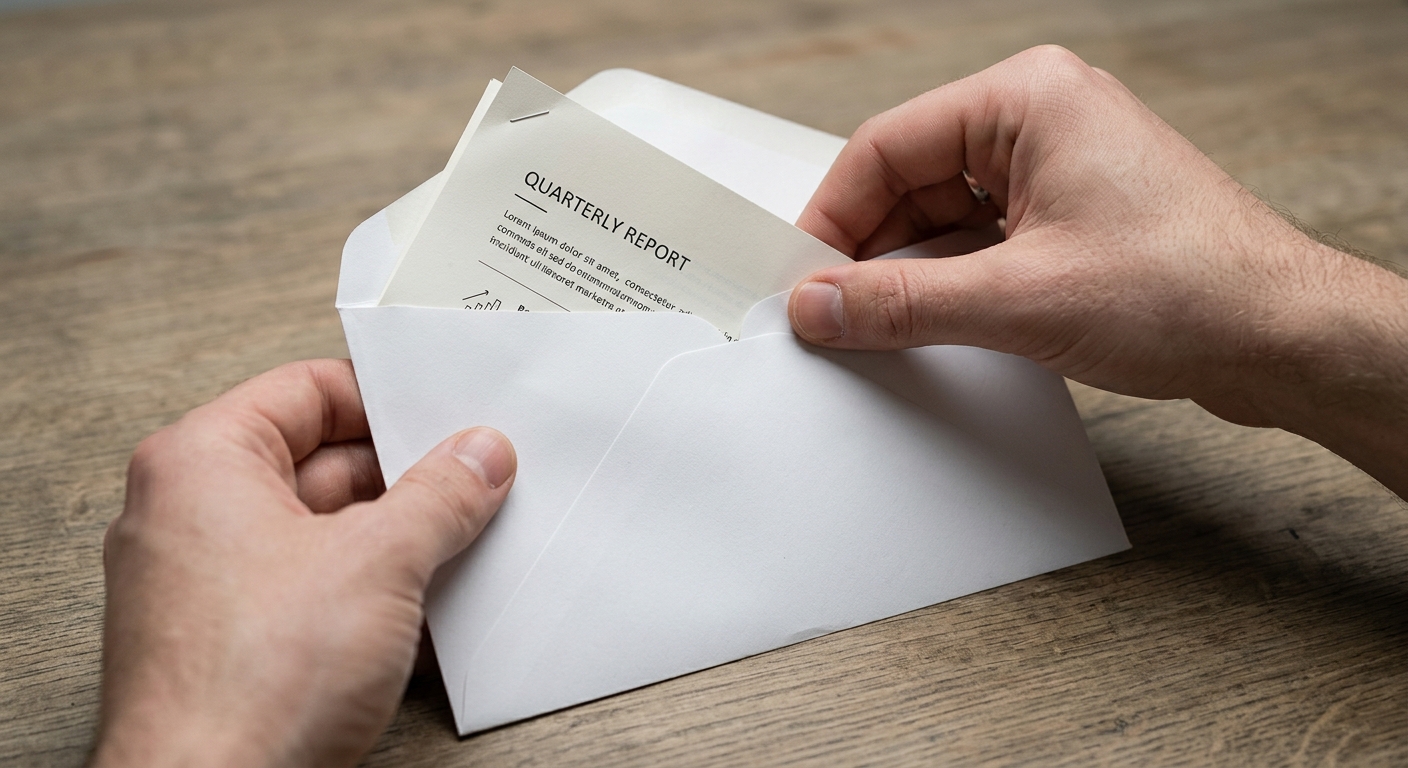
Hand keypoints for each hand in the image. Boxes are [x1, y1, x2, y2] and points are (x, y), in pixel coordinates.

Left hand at [90, 359, 515, 766]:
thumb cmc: (248, 686)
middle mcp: (191, 515)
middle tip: (473, 482)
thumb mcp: (378, 563)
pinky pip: (313, 588)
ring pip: (322, 530)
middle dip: (404, 477)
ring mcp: (209, 582)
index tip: (448, 417)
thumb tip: (477, 457)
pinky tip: (422, 604)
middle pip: (320, 462)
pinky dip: (368, 589)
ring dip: (394, 538)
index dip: (386, 400)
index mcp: (200, 463)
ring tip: (458, 543)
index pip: (307, 390)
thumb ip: (439, 496)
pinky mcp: (234, 642)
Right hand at [788, 45, 1407, 497]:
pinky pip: (982, 238)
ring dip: (910, 270)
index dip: (832, 217)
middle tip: (831, 312)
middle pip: (911, 178)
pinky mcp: (1072, 214)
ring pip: (944, 213)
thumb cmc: (1190, 290)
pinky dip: (951, 280)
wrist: (1284, 339)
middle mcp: (1042, 118)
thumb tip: (821, 304)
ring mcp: (1060, 166)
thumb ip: (901, 303)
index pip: (886, 145)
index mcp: (1028, 99)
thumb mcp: (1016, 300)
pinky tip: (931, 323)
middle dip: (870, 249)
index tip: (802, 276)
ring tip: (880, 326)